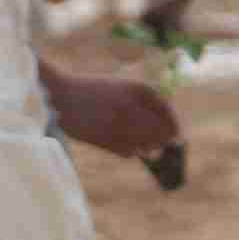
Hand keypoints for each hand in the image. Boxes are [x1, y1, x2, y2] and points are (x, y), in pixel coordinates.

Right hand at [42, 57, 181, 167]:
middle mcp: (131, 106)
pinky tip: (129, 149)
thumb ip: (142, 104)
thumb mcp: (121, 88)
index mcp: (136, 89)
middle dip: (165, 139)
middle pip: (159, 130)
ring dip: (150, 148)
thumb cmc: (92, 91)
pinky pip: (128, 152)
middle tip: (166, 145)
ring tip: (149, 148)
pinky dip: (132, 152)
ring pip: (146, 144)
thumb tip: (164, 129)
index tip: (177, 133)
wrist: (61, 97)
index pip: (165, 110)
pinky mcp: (106, 139)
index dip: (173, 124)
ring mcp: (118, 124)